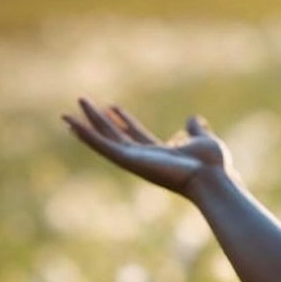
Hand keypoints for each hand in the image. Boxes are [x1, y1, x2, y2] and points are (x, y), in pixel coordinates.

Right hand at [60, 97, 231, 197]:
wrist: (212, 177)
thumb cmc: (213, 165)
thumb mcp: (203, 140)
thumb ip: (195, 130)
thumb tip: (193, 118)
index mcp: (160, 153)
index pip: (136, 135)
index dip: (123, 121)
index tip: (112, 107)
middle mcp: (144, 158)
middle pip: (115, 136)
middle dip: (99, 120)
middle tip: (84, 103)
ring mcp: (134, 160)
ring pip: (103, 141)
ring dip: (86, 126)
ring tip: (67, 112)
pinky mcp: (128, 161)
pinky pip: (102, 146)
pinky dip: (86, 135)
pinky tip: (71, 124)